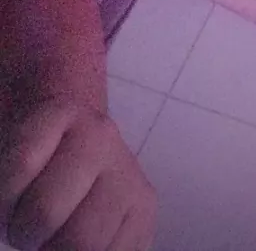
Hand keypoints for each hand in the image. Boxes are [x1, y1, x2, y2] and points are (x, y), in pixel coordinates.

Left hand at [0, 100, 157, 250]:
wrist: (82, 143)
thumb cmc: (37, 156)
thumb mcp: (11, 153)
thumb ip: (7, 183)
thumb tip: (12, 218)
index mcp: (60, 113)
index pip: (20, 165)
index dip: (3, 200)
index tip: (7, 202)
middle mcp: (100, 136)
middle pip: (46, 211)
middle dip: (26, 233)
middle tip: (28, 227)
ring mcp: (127, 171)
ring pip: (83, 241)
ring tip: (54, 236)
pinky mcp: (145, 206)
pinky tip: (80, 243)